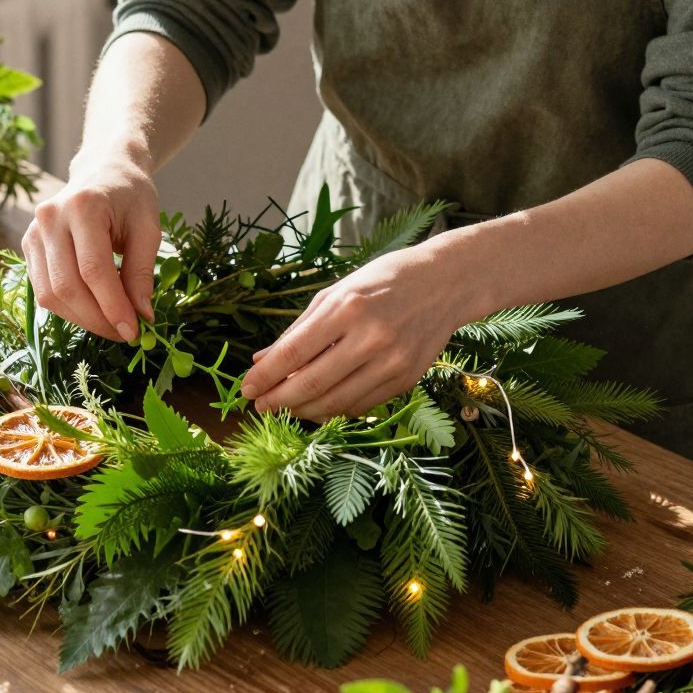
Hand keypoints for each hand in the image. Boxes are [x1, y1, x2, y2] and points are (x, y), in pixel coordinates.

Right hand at [21, 147, 161, 342]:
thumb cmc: (131, 195)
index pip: (94, 270)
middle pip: (67, 286)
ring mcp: (34, 231)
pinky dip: (68, 308)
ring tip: (111, 325)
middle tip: (124, 334)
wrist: (103, 168)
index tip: (134, 331)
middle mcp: (51, 218)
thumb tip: (141, 317)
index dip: (112, 307)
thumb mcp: (148, 228)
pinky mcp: (28, 244)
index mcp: (84, 206)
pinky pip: (43, 289)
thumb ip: (142, 272)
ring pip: (50, 294)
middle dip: (97, 319)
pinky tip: (92, 311)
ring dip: (82, 319)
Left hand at [238, 236, 475, 419]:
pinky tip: (319, 406)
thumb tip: (263, 359)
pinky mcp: (407, 380)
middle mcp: (371, 338)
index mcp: (347, 308)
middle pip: (312, 385)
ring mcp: (392, 362)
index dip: (265, 376)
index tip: (246, 388)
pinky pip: (361, 406)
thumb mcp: (336, 293)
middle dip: (278, 400)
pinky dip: (335, 410)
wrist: (446, 283)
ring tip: (285, 407)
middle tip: (259, 406)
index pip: (294, 353)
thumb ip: (299, 329)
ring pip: (336, 403)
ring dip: (303, 411)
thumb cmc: (383, 281)